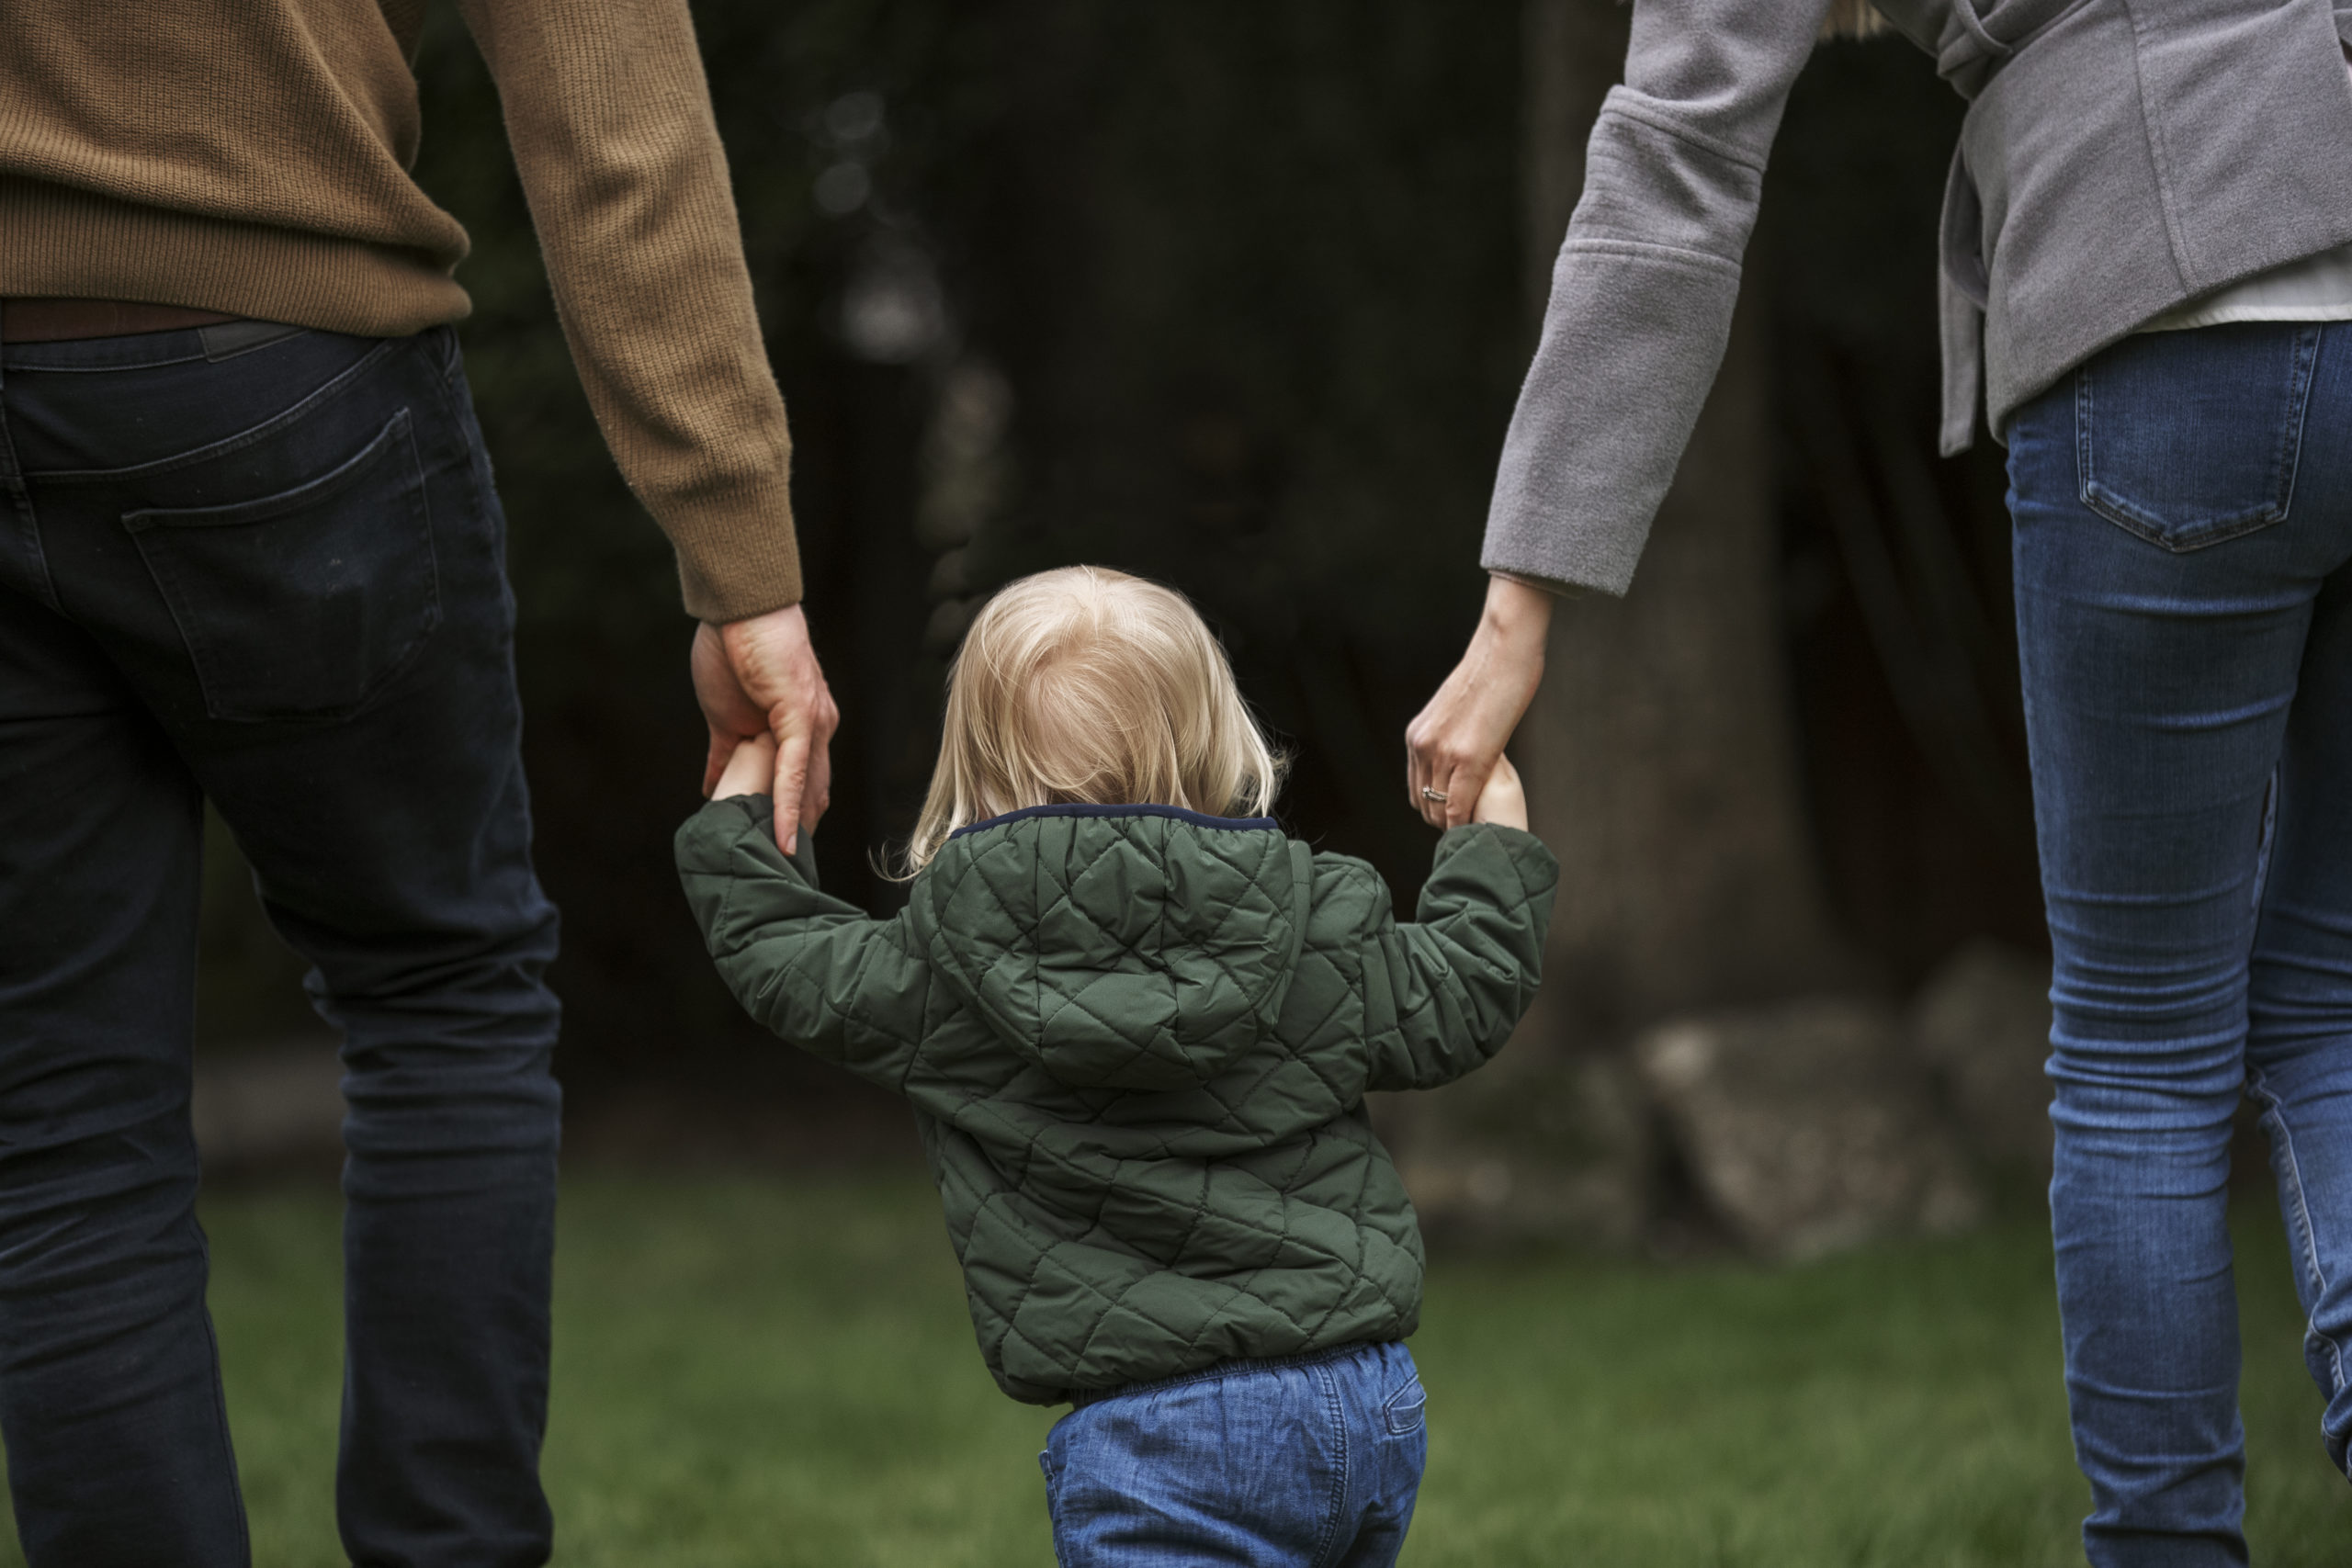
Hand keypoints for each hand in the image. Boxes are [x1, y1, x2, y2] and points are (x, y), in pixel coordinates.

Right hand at [692, 604, 839, 854]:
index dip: (794, 821)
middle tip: (786, 876)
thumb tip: (714, 783)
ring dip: (794, 830)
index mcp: (803, 728)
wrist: (737, 607)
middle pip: (812, 795)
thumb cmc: (731, 650)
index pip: (804, 786)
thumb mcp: (725, 715)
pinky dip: (786, 805)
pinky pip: (795, 770)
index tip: (782, 857)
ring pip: (807, 789)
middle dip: (799, 836)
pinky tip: (779, 835)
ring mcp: (812, 723)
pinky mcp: (800, 715)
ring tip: (783, 869)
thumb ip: (726, 751)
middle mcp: (816, 729)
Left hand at [1405, 574, 1552, 829]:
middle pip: (1424, 802)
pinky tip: (1481, 827)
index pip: (1416, 787)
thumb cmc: (1488, 674)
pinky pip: (1459, 803)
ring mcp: (1443, 753)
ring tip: (1477, 829)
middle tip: (1467, 828)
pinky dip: (1466, 820)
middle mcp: (1422, 746)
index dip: (1433, 807)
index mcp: (1417, 735)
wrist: (1503, 650)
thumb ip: (1449, 733)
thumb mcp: (1454, 709)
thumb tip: (1458, 745)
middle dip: (1443, 820)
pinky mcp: (1469, 757)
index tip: (1453, 815)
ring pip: (1439, 807)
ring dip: (1456, 824)